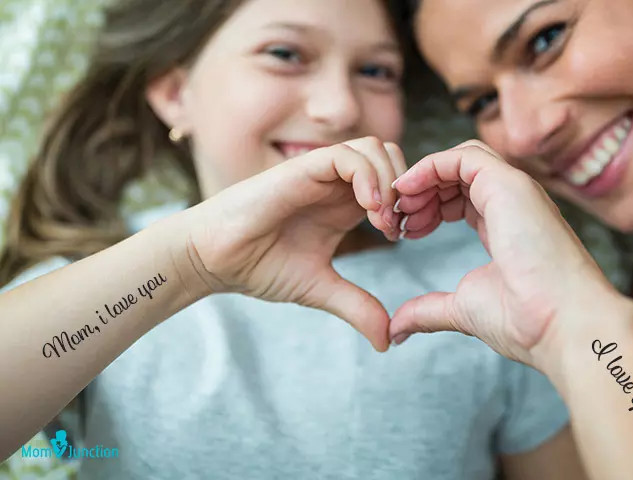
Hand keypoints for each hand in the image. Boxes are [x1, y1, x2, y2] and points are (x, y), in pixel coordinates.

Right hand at [180, 137, 405, 351]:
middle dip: (408, 188)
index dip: (410, 205)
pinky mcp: (301, 169)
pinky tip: (367, 211)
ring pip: (375, 148)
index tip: (405, 238)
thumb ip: (356, 307)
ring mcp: (320, 173)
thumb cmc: (259, 267)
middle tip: (400, 227)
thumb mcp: (320, 290)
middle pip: (393, 157)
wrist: (214, 259)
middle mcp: (336, 184)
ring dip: (390, 182)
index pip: (394, 183)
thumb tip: (387, 342)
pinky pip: (346, 155)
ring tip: (383, 223)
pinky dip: (367, 176)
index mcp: (345, 205)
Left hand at [388, 140, 624, 367]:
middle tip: (397, 219)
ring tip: (401, 207)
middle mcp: (511, 202)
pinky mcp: (510, 185)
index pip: (460, 196)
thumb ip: (428, 310)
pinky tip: (407, 189)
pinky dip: (429, 166)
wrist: (561, 327)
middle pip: (457, 174)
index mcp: (503, 225)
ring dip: (422, 178)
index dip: (427, 207)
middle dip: (420, 192)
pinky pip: (463, 156)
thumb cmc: (524, 321)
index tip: (405, 232)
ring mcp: (513, 191)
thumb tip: (397, 329)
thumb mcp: (462, 309)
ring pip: (460, 159)